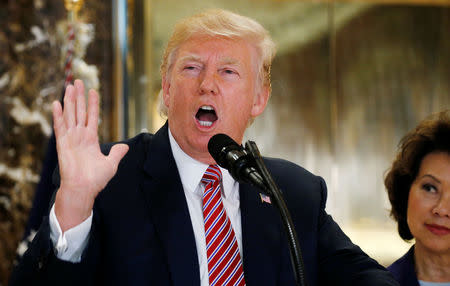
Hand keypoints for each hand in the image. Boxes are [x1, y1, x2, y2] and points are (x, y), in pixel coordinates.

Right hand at [53, 80, 128, 231]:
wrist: (84, 189)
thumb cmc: (96, 179)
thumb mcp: (111, 164)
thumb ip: (117, 153)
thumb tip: (125, 147)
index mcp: (91, 139)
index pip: (92, 116)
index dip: (92, 103)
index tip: (93, 90)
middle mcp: (80, 136)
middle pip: (79, 111)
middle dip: (79, 96)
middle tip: (77, 81)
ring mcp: (71, 139)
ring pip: (70, 115)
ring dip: (69, 101)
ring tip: (69, 86)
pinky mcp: (63, 144)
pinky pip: (60, 127)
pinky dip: (58, 115)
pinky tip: (56, 103)